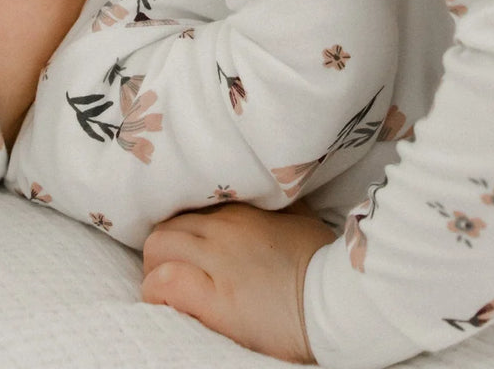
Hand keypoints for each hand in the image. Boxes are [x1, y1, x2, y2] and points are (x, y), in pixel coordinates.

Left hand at [141, 203, 335, 363]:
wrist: (339, 302)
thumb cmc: (323, 263)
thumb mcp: (299, 218)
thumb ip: (275, 203)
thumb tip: (268, 192)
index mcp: (241, 210)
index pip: (189, 207)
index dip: (180, 227)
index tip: (183, 243)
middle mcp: (224, 229)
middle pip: (166, 226)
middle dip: (160, 248)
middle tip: (167, 268)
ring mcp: (219, 262)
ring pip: (158, 248)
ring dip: (154, 268)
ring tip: (163, 288)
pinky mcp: (217, 300)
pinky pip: (166, 283)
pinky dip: (156, 292)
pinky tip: (164, 302)